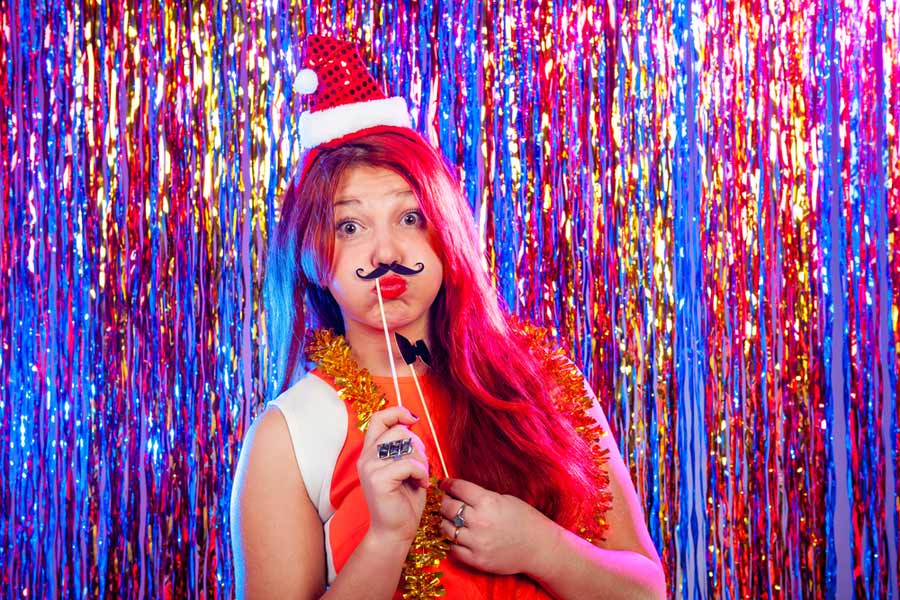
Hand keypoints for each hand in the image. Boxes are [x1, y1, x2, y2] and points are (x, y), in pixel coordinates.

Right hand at [357, 406, 429, 544]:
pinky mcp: (378, 480)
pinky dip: (421, 473)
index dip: (397, 412)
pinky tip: (420, 484)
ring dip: (421, 461)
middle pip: (398, 431)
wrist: (395, 532)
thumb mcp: (404, 467)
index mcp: (370, 452)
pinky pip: (408, 464)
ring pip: (406, 445)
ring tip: (420, 477)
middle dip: (418, 446)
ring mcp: (370, 468)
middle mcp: (366, 458)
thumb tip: (411, 422)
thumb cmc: (403, 500)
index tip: (413, 420)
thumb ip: (403, 446)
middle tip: (420, 465)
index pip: (378, 418)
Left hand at [438, 478, 559, 575]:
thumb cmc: (524, 519)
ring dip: (446, 522)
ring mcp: (477, 542)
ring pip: (445, 528)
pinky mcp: (477, 560)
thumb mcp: (504, 499)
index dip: (448, 484)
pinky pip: (453, 549)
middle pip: (447, 507)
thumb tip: (458, 492)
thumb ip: (480, 497)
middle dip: (445, 502)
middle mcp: (479, 521)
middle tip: (447, 502)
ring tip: (452, 520)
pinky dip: (453, 542)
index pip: (457, 488)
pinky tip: (459, 537)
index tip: (444, 484)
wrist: (539, 547)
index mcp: (487, 501)